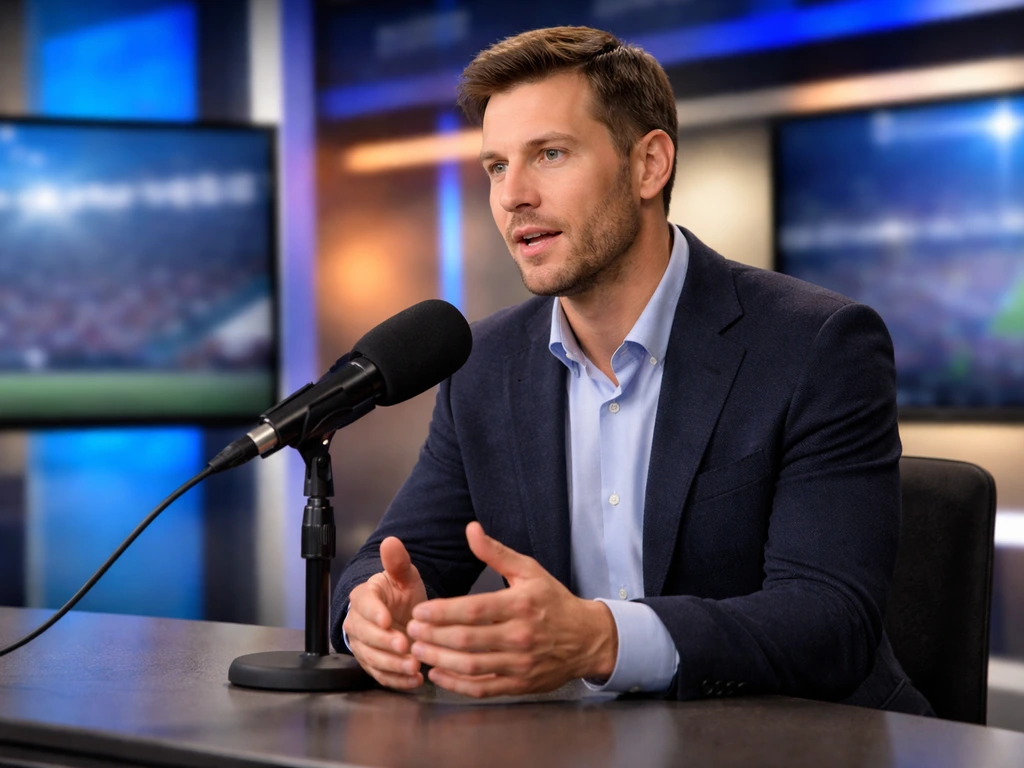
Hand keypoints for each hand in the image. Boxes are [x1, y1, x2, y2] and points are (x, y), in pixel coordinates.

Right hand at [343, 536, 427, 689]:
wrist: (402, 616)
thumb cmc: (402, 594)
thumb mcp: (405, 576)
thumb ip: (398, 562)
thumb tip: (391, 542)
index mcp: (364, 597)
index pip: (364, 605)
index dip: (375, 613)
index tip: (388, 620)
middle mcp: (358, 623)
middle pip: (365, 635)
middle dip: (385, 643)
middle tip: (405, 646)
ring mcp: (363, 646)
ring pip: (372, 658)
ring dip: (392, 664)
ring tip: (414, 666)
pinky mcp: (373, 664)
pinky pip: (380, 675)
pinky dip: (396, 680)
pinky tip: (414, 680)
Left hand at [405, 522, 617, 697]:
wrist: (587, 639)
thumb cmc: (553, 601)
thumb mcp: (529, 570)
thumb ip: (496, 552)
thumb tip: (470, 529)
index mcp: (520, 604)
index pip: (473, 610)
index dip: (442, 612)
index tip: (420, 611)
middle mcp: (520, 635)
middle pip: (467, 639)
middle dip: (433, 636)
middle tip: (410, 630)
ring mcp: (520, 663)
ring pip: (471, 665)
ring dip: (439, 659)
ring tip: (417, 650)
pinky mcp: (519, 684)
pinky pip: (482, 688)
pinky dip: (456, 684)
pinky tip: (438, 673)